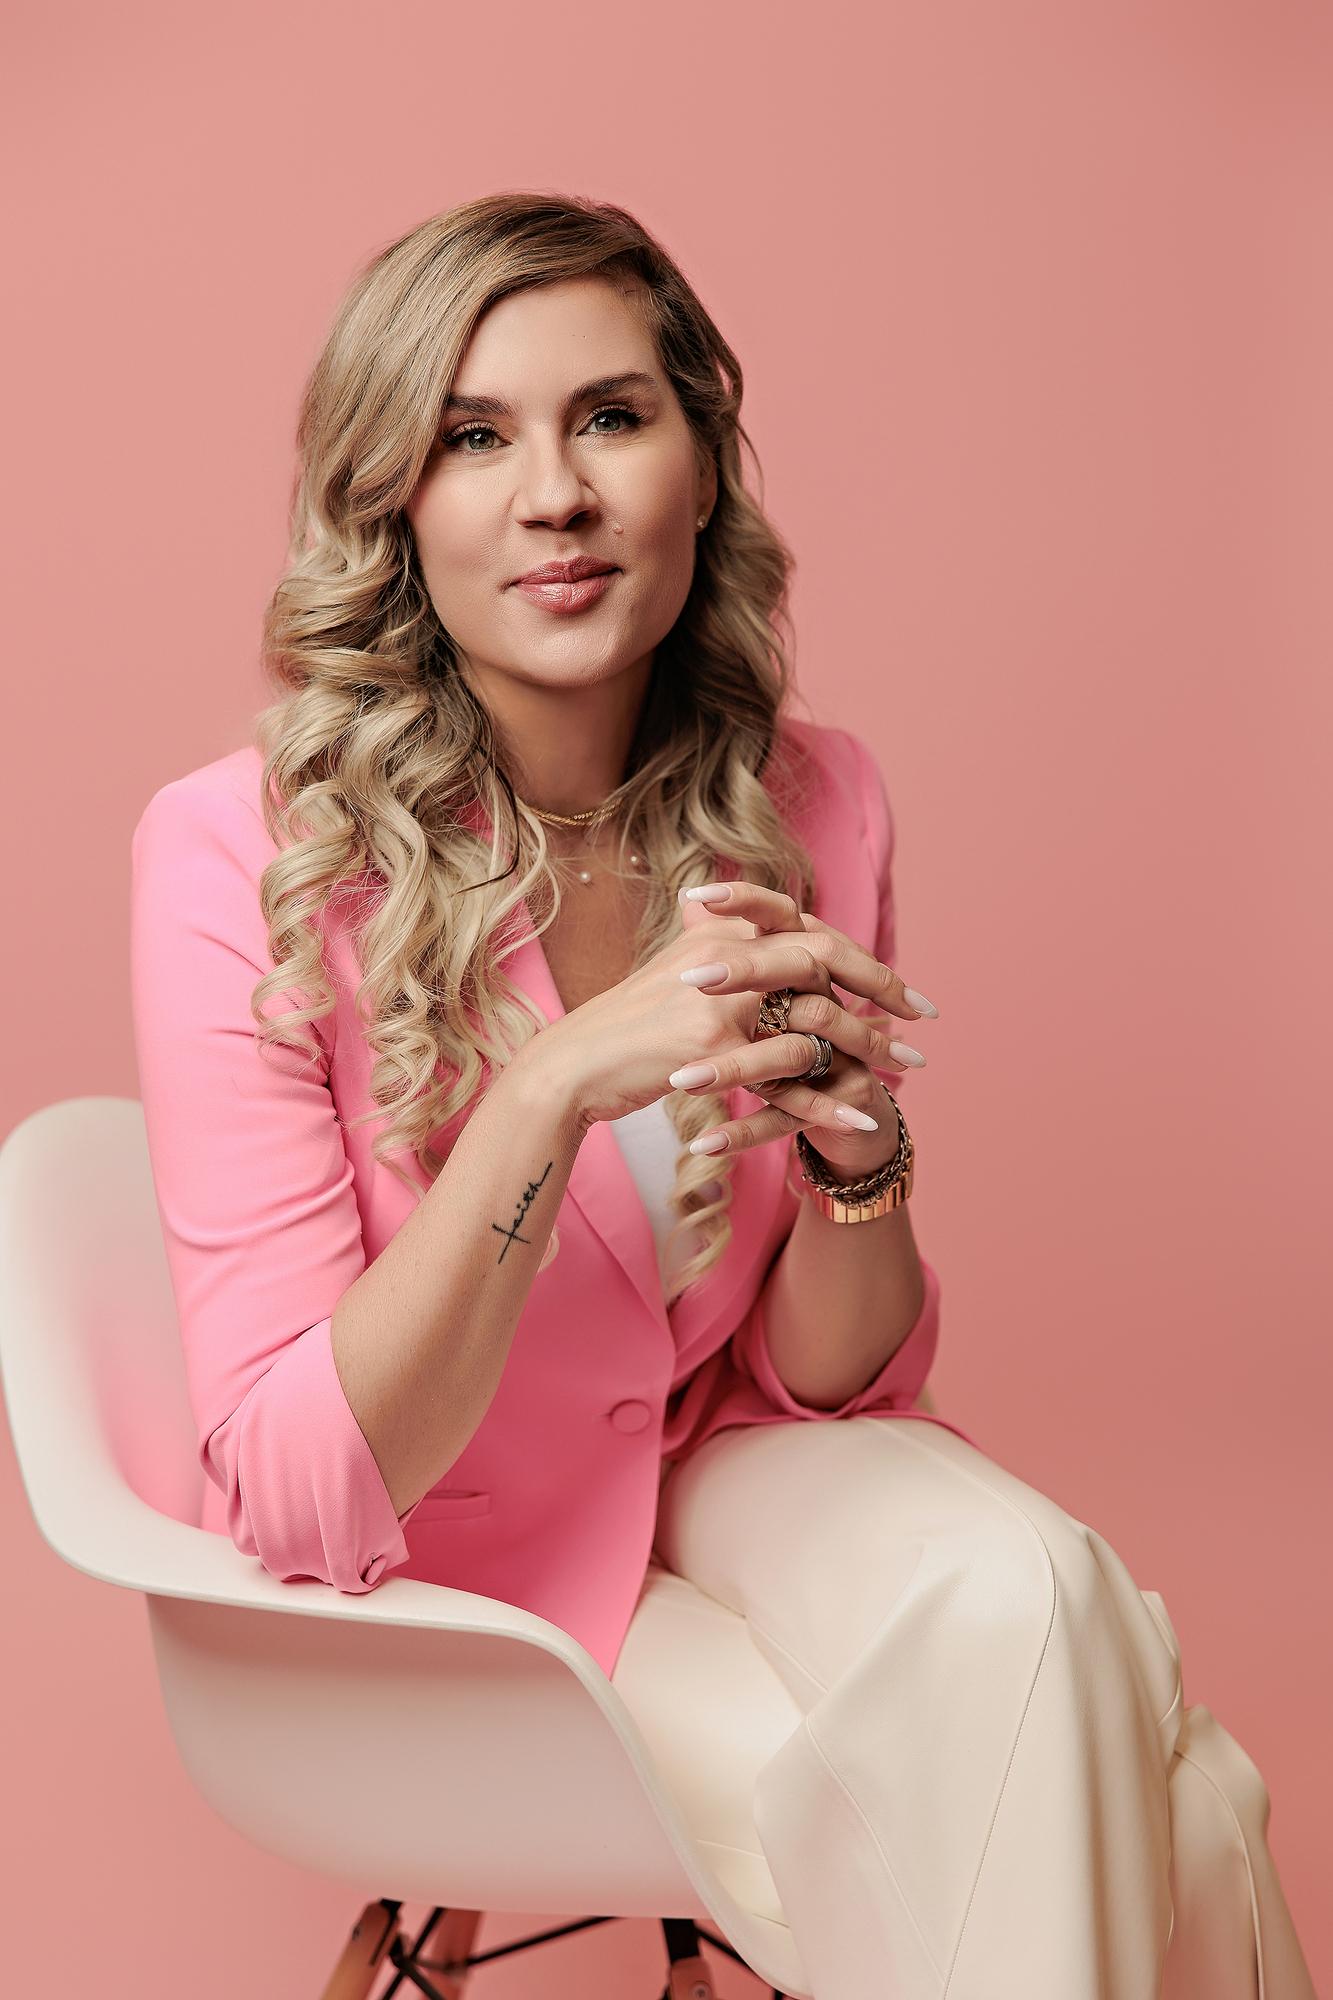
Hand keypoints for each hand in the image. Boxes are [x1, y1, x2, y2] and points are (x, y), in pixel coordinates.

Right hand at [518, 878, 932, 1145]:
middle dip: (883, 989)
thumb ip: (724, 950)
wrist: (576, 1063)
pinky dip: (830, 1102)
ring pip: (817, 1020)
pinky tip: (864, 1119)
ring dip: (869, 1049)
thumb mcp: (678, 968)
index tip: (902, 986)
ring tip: (905, 1074)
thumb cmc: (627, 1025)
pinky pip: (789, 1076)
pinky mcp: (712, 1048)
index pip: (813, 932)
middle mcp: (728, 954)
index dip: (863, 957)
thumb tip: (762, 936)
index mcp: (725, 930)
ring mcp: (722, 1000)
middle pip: (828, 961)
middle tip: (922, 1020)